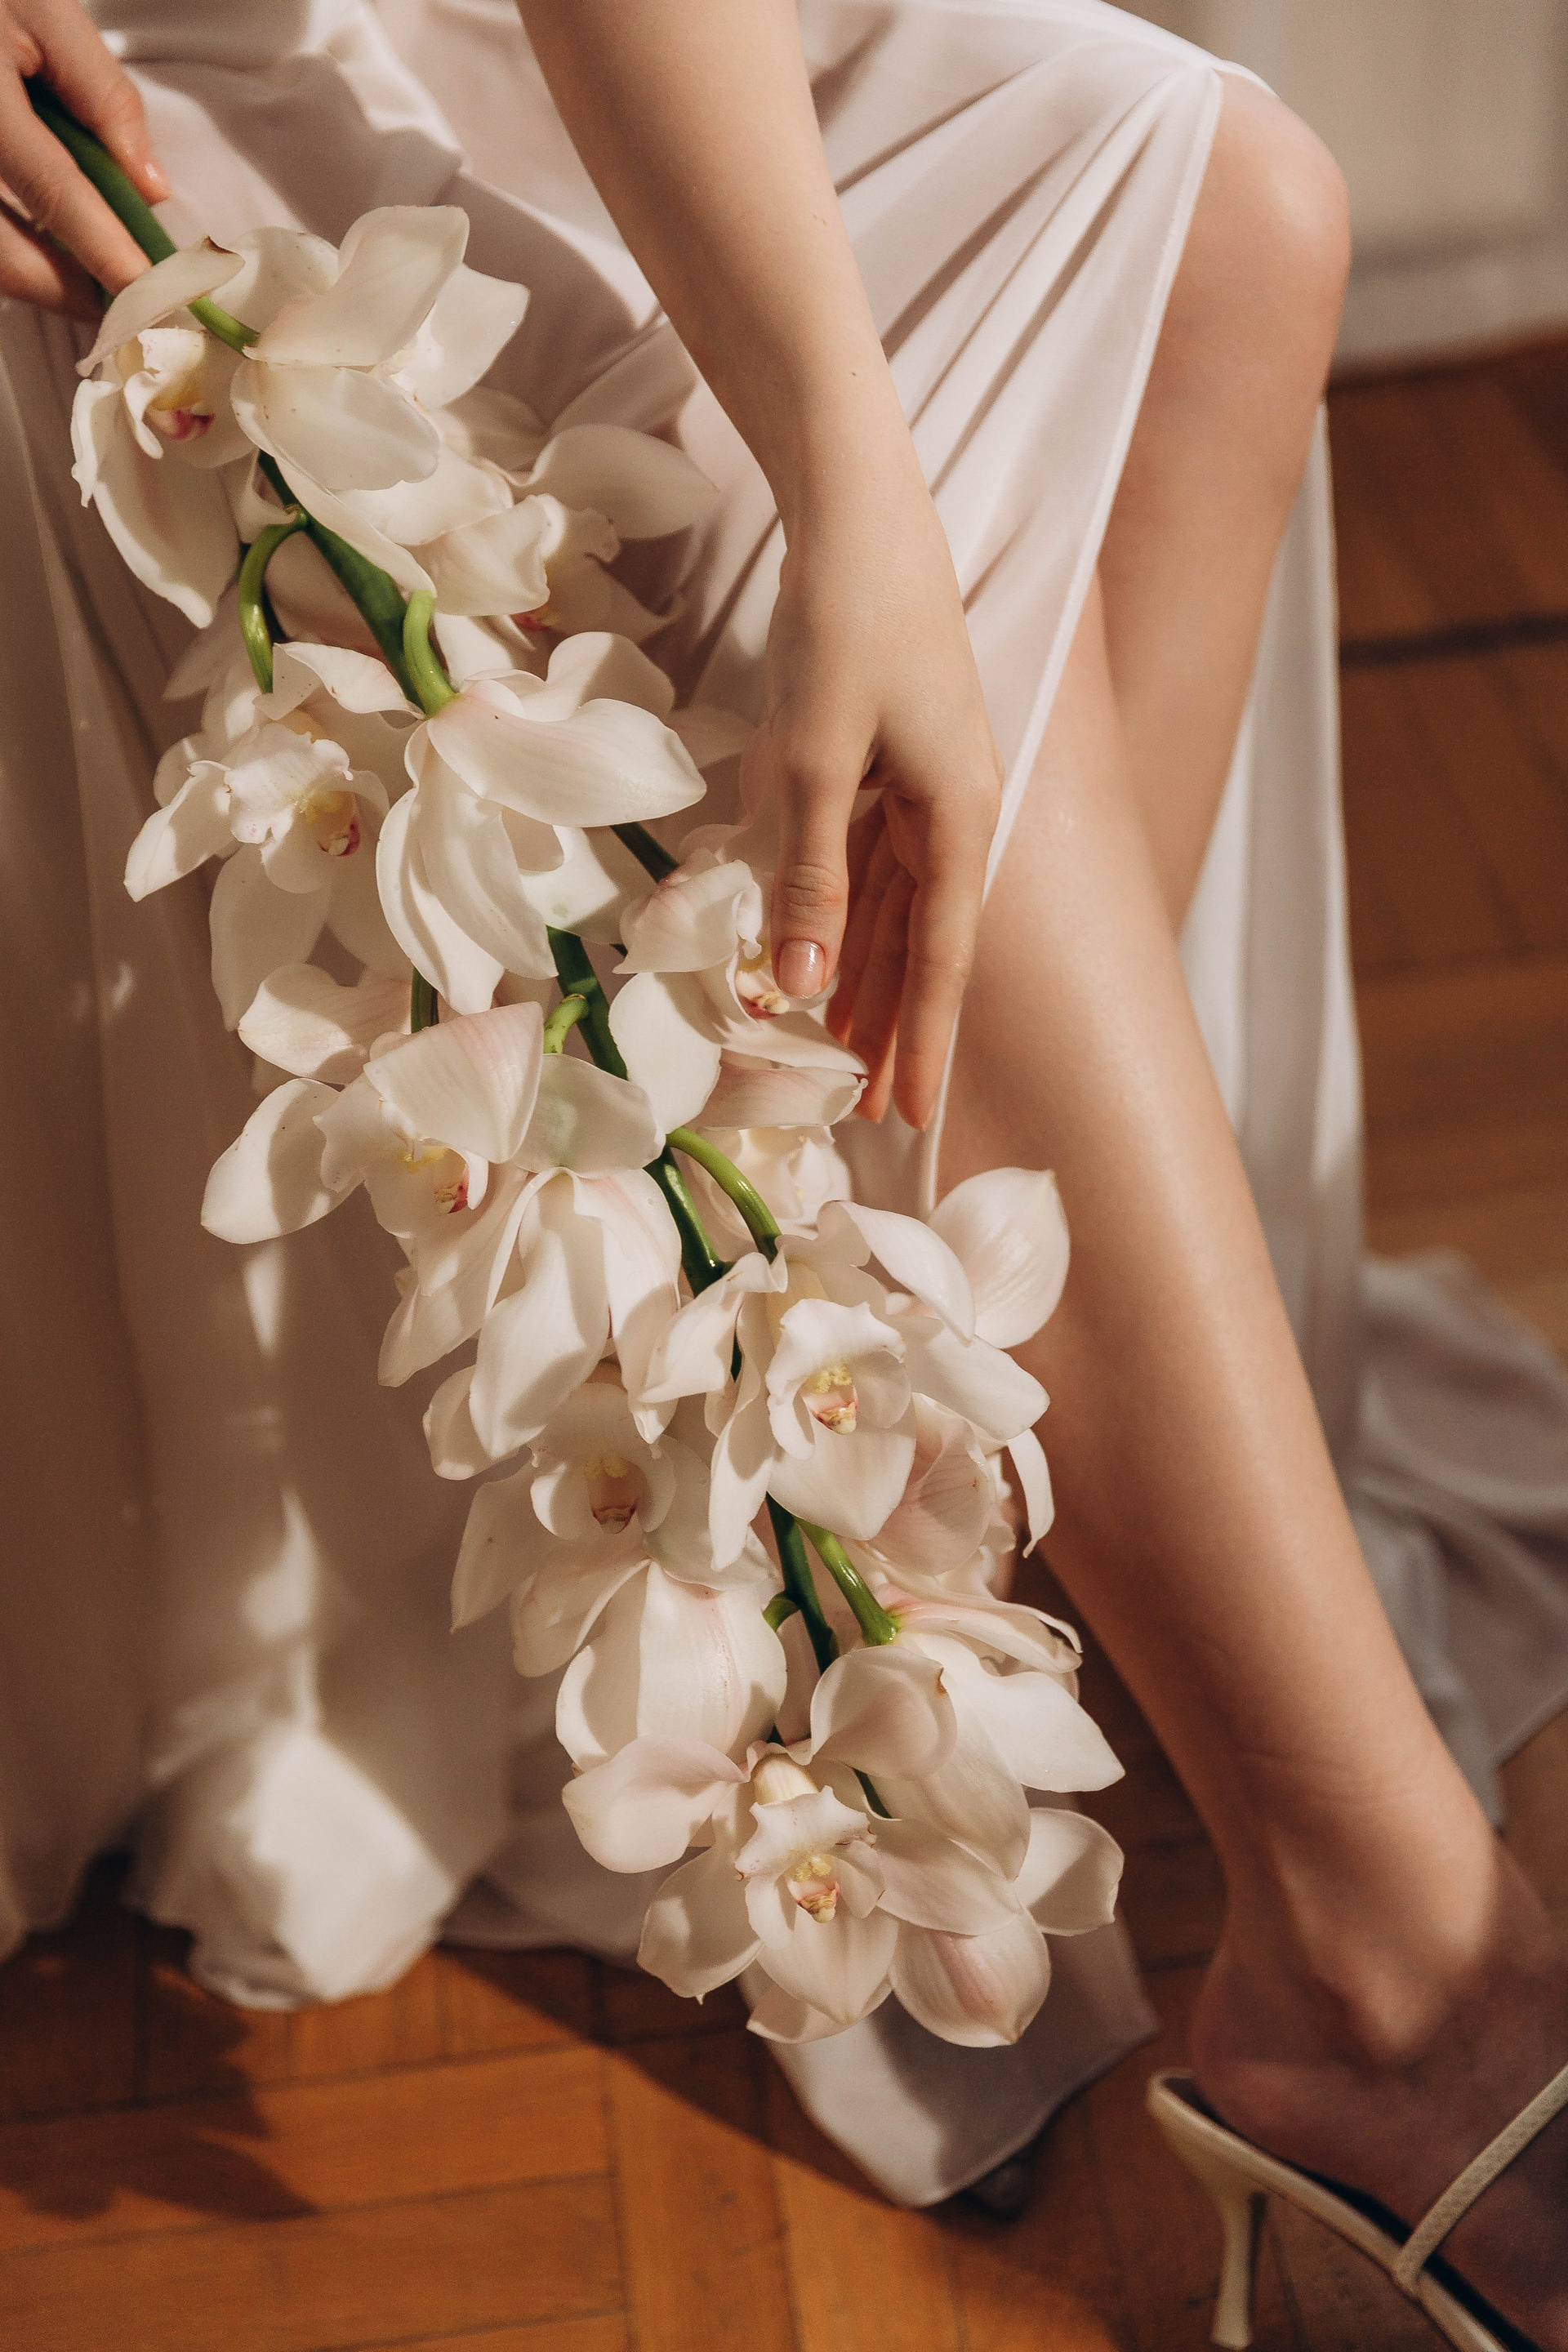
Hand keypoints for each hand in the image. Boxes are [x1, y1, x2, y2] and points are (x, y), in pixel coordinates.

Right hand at [0, 0, 165, 316]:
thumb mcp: (47, 14)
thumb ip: (101, 94)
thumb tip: (149, 187)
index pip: (52, 190)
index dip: (104, 251)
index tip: (152, 294)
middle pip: (7, 254)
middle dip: (74, 292)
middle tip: (134, 308)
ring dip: (48, 285)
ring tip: (102, 286)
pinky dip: (22, 259)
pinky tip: (60, 257)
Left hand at [757, 456, 1001, 1129]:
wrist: (856, 511)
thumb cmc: (845, 626)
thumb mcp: (814, 761)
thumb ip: (808, 876)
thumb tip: (796, 985)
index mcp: (959, 817)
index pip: (945, 960)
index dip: (928, 1043)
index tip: (916, 1117)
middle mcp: (951, 810)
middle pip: (925, 944)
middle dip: (898, 1026)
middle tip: (871, 1110)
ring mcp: (920, 784)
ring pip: (892, 908)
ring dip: (868, 978)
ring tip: (841, 1053)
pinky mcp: (885, 759)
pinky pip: (866, 860)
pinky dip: (843, 911)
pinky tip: (818, 953)